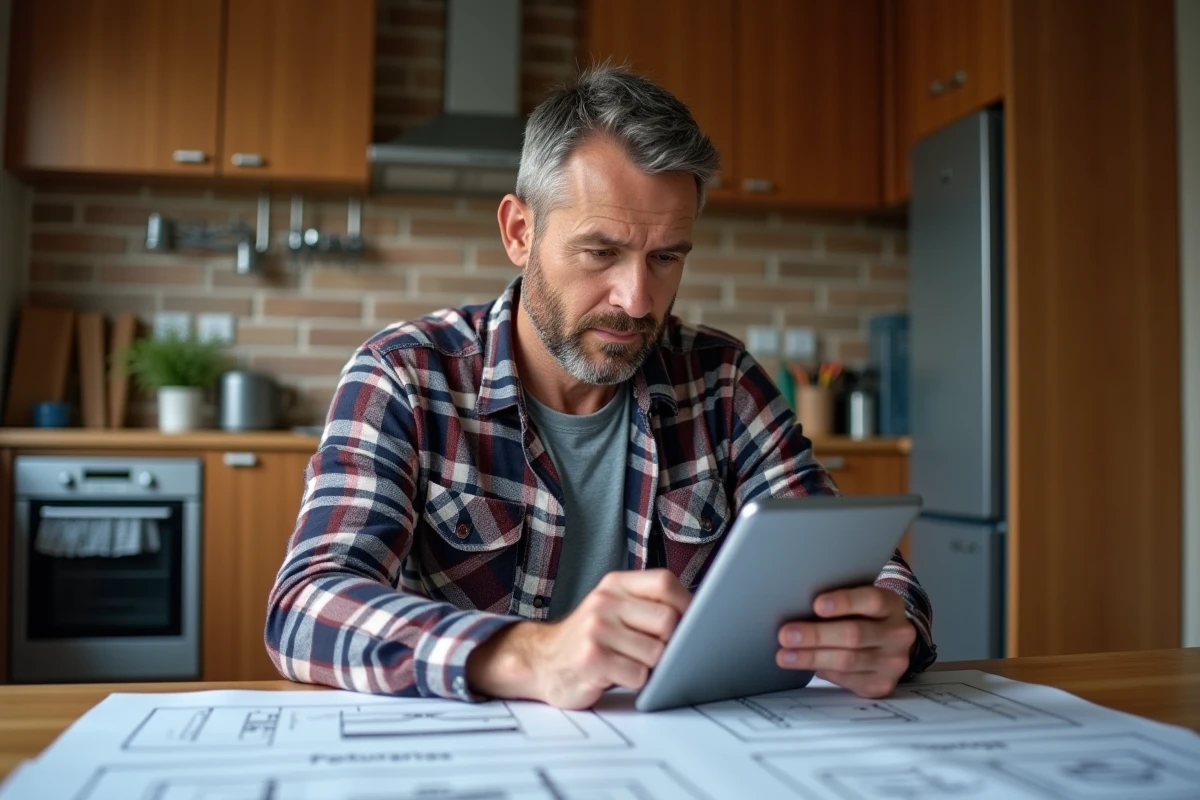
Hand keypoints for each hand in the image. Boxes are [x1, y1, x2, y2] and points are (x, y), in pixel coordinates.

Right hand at [466, 569, 690, 708]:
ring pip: (657, 652)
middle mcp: (604, 602)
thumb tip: (700, 615)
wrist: (541, 662)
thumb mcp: (613, 608)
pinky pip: (638, 675)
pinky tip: (618, 675)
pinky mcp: (592, 660)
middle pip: (668, 620)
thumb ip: (648, 604)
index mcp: (615, 584)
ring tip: (632, 662)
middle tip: (657, 650)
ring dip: (652, 666)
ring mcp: (596, 630)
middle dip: (672, 642)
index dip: (687, 604)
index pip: (665, 582)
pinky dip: (636, 681)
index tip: (693, 622)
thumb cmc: (590, 638)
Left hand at [776, 585, 915, 697]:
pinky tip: (805, 668)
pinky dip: (823, 672)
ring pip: (848, 660)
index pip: (871, 600)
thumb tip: (796, 608)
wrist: (889, 646)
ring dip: (811, 658)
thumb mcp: (858, 603)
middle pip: (855, 634)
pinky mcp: (882, 685)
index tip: (816, 605)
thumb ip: (838, 603)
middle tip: (785, 635)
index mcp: (892, 605)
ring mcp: (893, 663)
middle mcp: (898, 634)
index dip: (844, 602)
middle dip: (816, 635)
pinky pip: (848, 680)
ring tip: (784, 656)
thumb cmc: (862, 617)